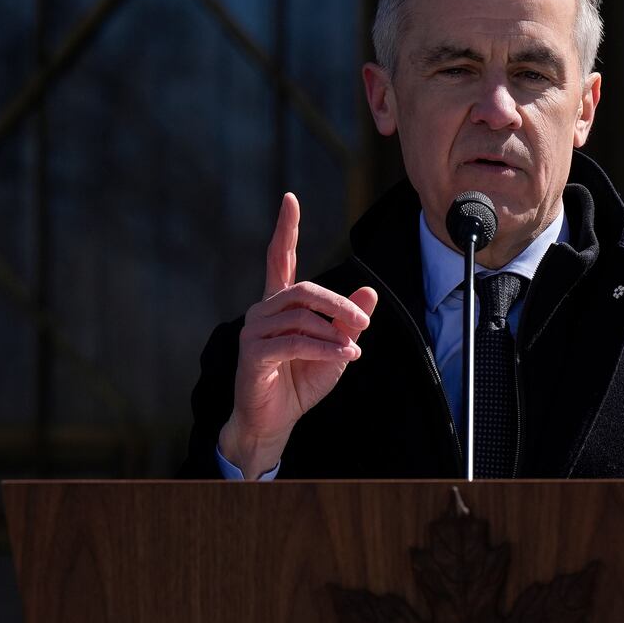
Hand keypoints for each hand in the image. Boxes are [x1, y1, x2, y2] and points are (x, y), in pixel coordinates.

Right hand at [220, 193, 378, 477]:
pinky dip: (324, 348)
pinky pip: (294, 342)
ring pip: (300, 316)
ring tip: (353, 348)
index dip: (286, 229)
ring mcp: (253, 332)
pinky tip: (344, 357)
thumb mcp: (335, 348)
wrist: (274, 423)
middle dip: (337, 303)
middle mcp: (262, 312)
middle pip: (302, 289)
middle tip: (364, 322)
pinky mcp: (253, 355)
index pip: (279, 258)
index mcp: (279, 305)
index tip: (290, 199)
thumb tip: (371, 292)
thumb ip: (348, 321)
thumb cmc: (301, 384)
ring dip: (333, 331)